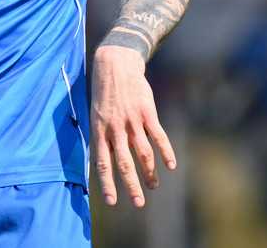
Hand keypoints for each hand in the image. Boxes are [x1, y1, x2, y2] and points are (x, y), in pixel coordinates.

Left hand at [89, 45, 176, 208]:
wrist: (116, 64)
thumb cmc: (104, 93)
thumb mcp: (96, 114)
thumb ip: (103, 137)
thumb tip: (106, 160)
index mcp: (99, 130)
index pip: (102, 163)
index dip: (107, 183)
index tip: (112, 201)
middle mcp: (115, 128)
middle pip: (124, 163)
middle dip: (131, 185)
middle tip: (138, 203)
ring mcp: (132, 121)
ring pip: (142, 153)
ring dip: (149, 172)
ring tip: (153, 186)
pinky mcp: (146, 113)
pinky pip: (158, 137)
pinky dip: (166, 152)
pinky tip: (170, 165)